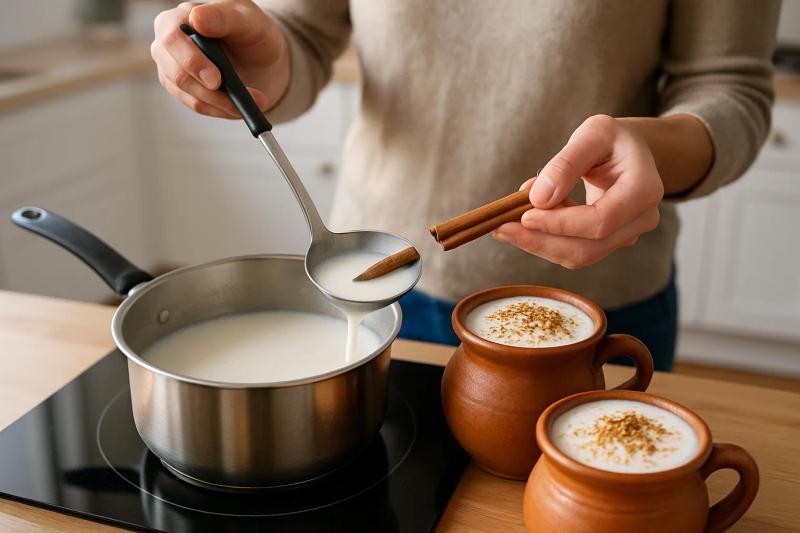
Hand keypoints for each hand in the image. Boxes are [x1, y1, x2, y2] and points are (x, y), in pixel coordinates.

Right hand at [151, 0, 288, 118]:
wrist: (262, 56)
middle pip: (176, 73)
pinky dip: (221, 109)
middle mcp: (168, 43)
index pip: (172, 38)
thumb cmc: (252, 31)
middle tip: (237, 100)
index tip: (216, 80)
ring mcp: (172, 68)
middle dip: (208, 91)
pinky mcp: (182, 89)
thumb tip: (197, 18)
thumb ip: (223, 17)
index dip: (192, 61)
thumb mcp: (246, 19)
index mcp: (179, 17)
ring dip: (221, 103)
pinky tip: (239, 106)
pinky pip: (197, 105)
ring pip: (187, 93)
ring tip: (252, 101)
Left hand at [493, 115, 663, 268]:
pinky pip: (575, 251)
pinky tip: (527, 222)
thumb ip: (566, 163)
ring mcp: (627, 235)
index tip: (524, 215)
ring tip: (507, 225)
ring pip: (579, 255)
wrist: (629, 152)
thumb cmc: (612, 139)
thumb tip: (538, 198)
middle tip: (500, 229)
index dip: (559, 224)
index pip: (599, 221)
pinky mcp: (609, 242)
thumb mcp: (592, 133)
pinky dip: (546, 240)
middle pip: (588, 248)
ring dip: (539, 244)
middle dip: (541, 241)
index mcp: (644, 190)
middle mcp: (641, 220)